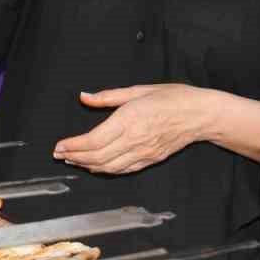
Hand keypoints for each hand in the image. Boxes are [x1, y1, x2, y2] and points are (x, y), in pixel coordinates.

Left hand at [51, 84, 212, 174]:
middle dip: (74, 157)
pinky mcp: (150, 159)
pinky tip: (94, 166)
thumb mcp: (138, 90)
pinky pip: (123, 170)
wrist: (201, 114)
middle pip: (96, 157)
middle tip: (58, 154)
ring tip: (72, 160)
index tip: (59, 146)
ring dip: (86, 165)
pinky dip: (105, 170)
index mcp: (128, 120)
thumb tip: (84, 96)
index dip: (73, 146)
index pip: (93, 141)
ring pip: (108, 167)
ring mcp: (143, 153)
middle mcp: (134, 140)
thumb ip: (108, 96)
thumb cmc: (172, 97)